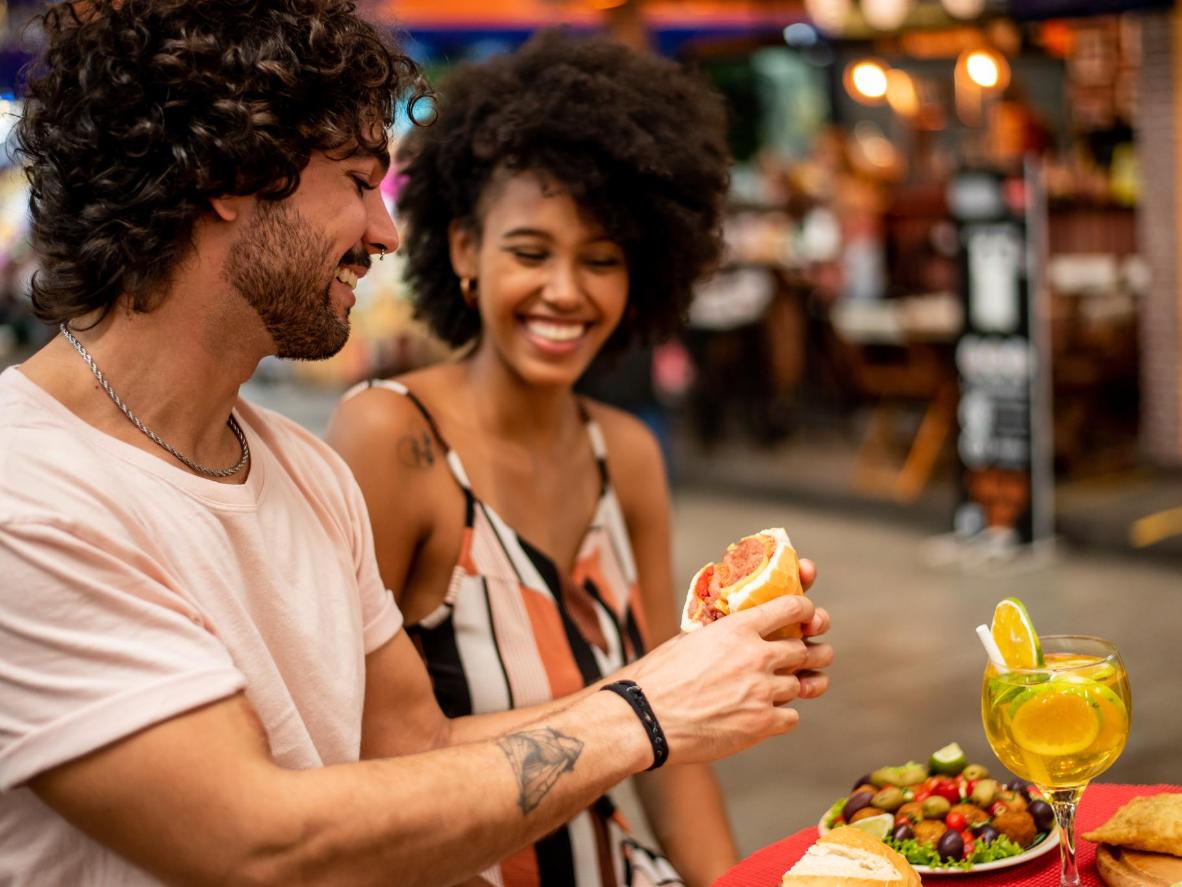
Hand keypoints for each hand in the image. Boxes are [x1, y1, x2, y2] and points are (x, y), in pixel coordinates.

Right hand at [620, 574, 832, 766]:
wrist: (646, 718)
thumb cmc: (658, 677)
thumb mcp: (689, 638)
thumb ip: (720, 632)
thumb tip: (732, 628)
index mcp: (738, 628)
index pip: (792, 606)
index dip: (806, 610)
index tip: (807, 615)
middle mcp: (756, 656)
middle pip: (805, 649)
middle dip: (812, 652)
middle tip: (810, 655)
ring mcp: (762, 691)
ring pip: (802, 684)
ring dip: (799, 685)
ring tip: (796, 686)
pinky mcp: (761, 724)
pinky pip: (792, 716)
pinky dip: (783, 715)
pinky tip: (770, 713)